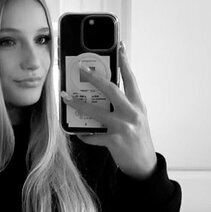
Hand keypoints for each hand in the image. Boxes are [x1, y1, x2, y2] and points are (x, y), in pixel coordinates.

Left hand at [61, 44, 157, 178]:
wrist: (144, 165)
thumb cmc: (139, 140)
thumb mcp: (137, 118)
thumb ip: (124, 105)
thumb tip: (104, 93)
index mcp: (138, 105)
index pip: (131, 79)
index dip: (125, 62)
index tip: (119, 47)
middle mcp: (132, 113)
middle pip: (111, 89)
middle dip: (94, 77)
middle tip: (81, 68)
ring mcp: (123, 127)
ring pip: (96, 112)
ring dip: (78, 104)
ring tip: (66, 97)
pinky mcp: (115, 141)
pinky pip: (93, 135)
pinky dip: (84, 133)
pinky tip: (78, 132)